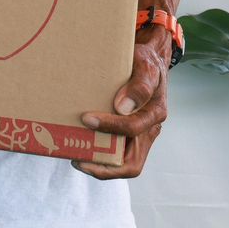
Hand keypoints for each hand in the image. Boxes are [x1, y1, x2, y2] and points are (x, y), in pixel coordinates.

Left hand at [74, 32, 170, 178]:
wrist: (148, 60)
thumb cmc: (145, 61)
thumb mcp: (145, 65)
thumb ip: (139, 84)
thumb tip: (123, 107)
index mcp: (154, 113)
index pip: (133, 130)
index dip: (110, 127)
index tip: (86, 118)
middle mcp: (148, 129)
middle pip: (131, 164)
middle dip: (104, 167)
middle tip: (77, 160)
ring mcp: (138, 134)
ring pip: (121, 162)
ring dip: (99, 165)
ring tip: (74, 157)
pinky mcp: (126, 134)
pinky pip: (114, 152)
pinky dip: (98, 154)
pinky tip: (78, 146)